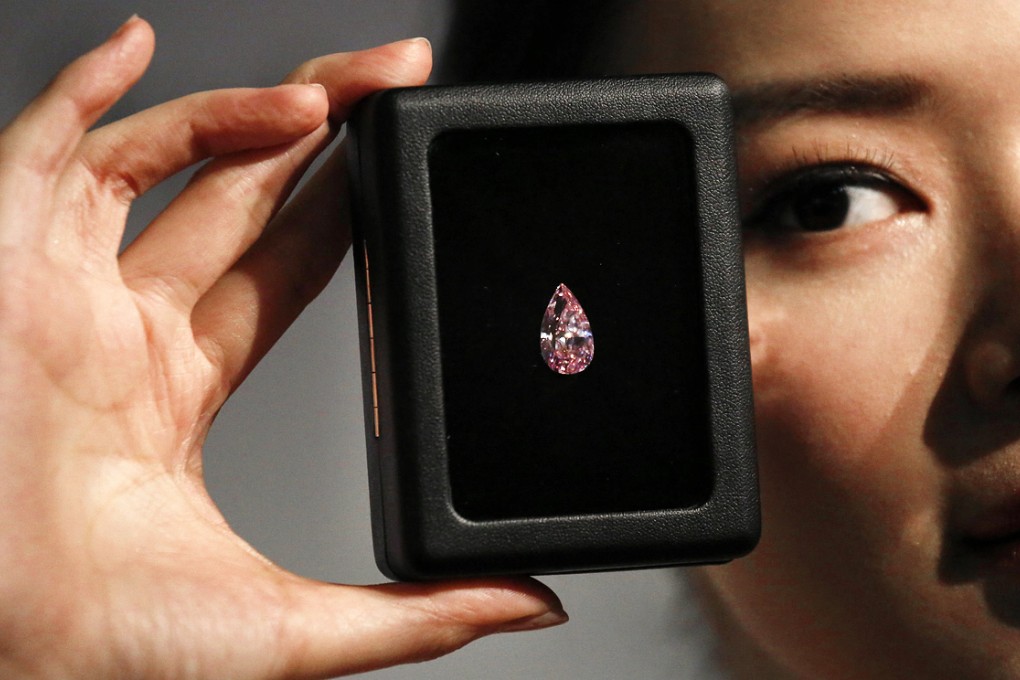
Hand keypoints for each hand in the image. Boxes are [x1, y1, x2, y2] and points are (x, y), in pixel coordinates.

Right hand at [0, 17, 564, 679]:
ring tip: (335, 88)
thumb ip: (420, 612)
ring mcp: (59, 286)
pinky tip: (138, 47)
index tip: (394, 166)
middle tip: (396, 76)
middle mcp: (119, 325)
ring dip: (245, 113)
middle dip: (320, 131)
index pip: (279, 270)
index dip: (339, 212)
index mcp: (174, 386)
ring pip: (162, 160)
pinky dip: (85, 91)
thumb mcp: (293, 622)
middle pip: (239, 194)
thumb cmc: (101, 646)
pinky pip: (44, 150)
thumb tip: (532, 604)